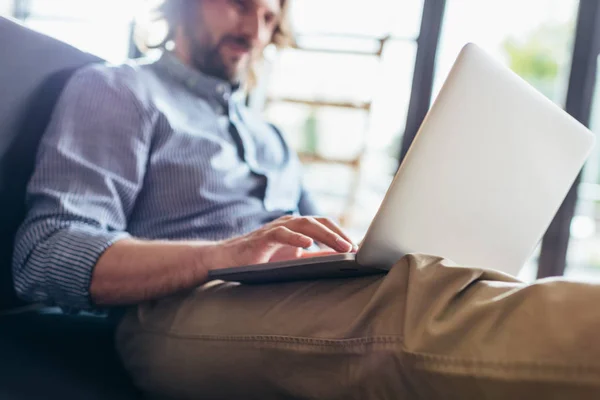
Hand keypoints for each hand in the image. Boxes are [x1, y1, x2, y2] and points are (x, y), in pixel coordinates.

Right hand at [207, 215, 355, 269]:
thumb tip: (337, 262)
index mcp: (297, 228)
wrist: (227, 261)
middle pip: (318, 222)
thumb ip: (311, 258)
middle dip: (338, 234)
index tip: (358, 249)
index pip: (324, 225)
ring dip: (325, 235)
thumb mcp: (291, 260)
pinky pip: (281, 233)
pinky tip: (307, 245)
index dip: (341, 234)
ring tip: (340, 246)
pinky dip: (295, 238)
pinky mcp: (262, 238)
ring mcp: (275, 229)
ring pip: (304, 225)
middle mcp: (288, 224)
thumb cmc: (260, 260)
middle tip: (354, 248)